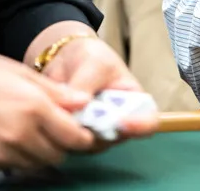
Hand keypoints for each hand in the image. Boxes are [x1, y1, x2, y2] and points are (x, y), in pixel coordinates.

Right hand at [0, 48, 95, 169]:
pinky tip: (13, 135)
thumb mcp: (24, 73)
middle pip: (58, 155)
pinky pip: (15, 165)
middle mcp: (19, 135)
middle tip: (60, 129)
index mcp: (34, 108)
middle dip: (64, 144)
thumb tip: (84, 103)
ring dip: (43, 152)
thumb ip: (57, 93)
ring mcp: (1, 152)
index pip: (74, 137)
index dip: (84, 135)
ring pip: (38, 164)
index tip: (86, 130)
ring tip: (35, 130)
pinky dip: (21, 156)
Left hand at [41, 37, 158, 140]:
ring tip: (61, 102)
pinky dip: (56, 127)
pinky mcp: (69, 136)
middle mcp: (116, 124)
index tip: (122, 122)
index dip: (140, 127)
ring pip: (85, 143)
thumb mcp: (95, 63)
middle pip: (112, 138)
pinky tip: (51, 105)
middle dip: (96, 129)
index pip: (148, 124)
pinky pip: (63, 140)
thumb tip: (76, 106)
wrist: (63, 59)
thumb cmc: (91, 57)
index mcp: (134, 104)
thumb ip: (87, 83)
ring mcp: (92, 133)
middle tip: (78, 112)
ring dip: (71, 128)